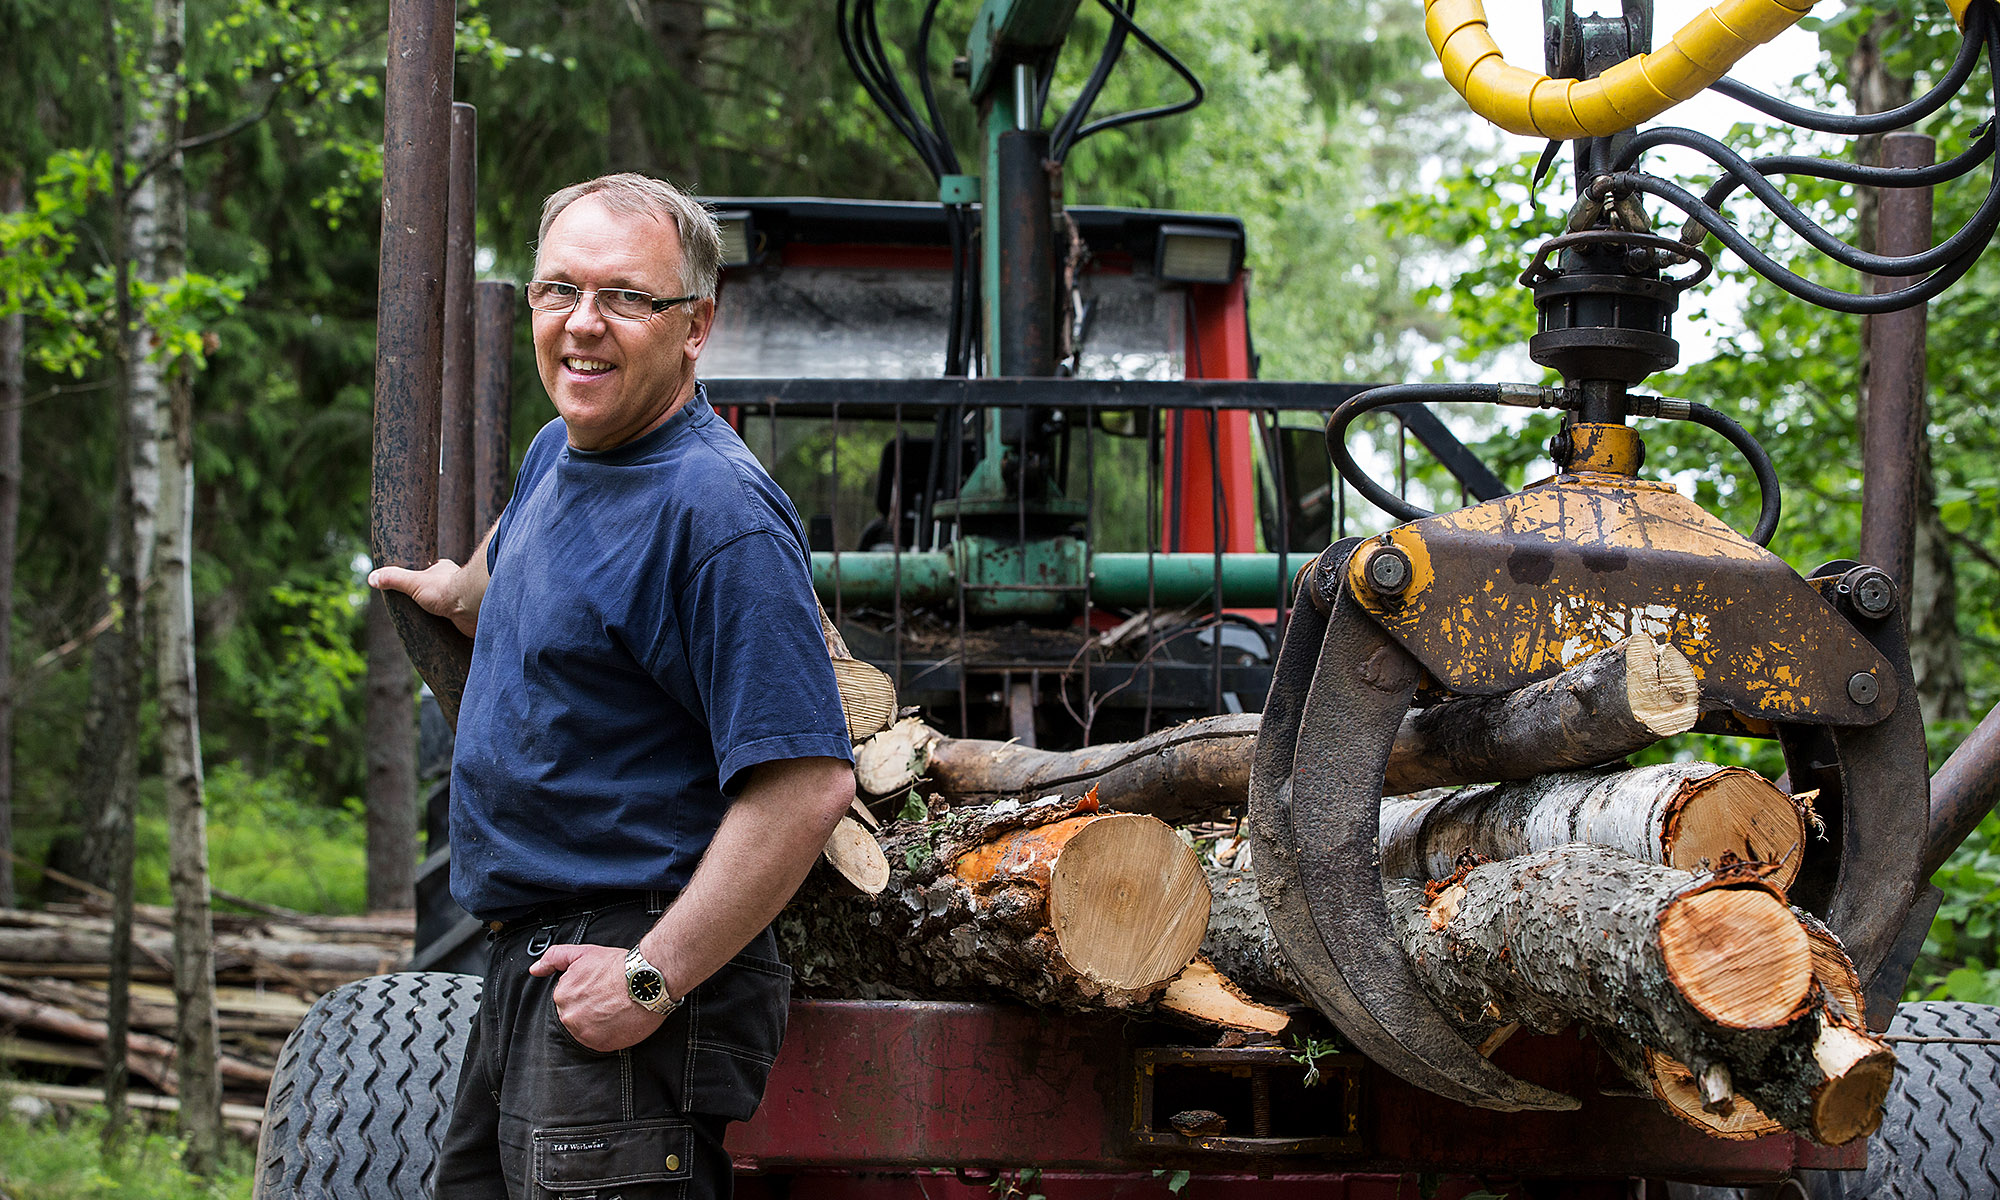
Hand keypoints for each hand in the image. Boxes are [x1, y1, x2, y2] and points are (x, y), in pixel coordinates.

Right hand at [368, 559, 476, 636]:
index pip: (430, 572)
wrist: (471, 606)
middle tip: (417, 611)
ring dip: (442, 615)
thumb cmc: (446, 590)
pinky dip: (453, 628)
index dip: (421, 580)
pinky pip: (459, 622)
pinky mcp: (468, 617)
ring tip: (427, 627)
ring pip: (450, 607)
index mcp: (443, 571)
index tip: (411, 588)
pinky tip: (446, 636)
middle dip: (430, 599)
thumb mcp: (413, 582)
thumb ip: (393, 578)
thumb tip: (371, 578)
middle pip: (439, 591)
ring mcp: (462, 600)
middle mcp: (455, 584)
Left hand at [530, 943, 667, 1052]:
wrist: (646, 979)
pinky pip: (601, 1042)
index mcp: (562, 996)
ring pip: (588, 1030)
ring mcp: (584, 1033)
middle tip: (609, 998)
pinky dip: (610, 1033)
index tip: (600, 988)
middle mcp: (569, 1017)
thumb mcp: (583, 953)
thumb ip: (554, 958)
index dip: (586, 993)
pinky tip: (620, 1018)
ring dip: (600, 1022)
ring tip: (616, 1007)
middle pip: (577, 1016)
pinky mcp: (601, 1045)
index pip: (569, 1000)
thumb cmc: (618, 966)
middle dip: (591, 1008)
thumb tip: (535, 969)